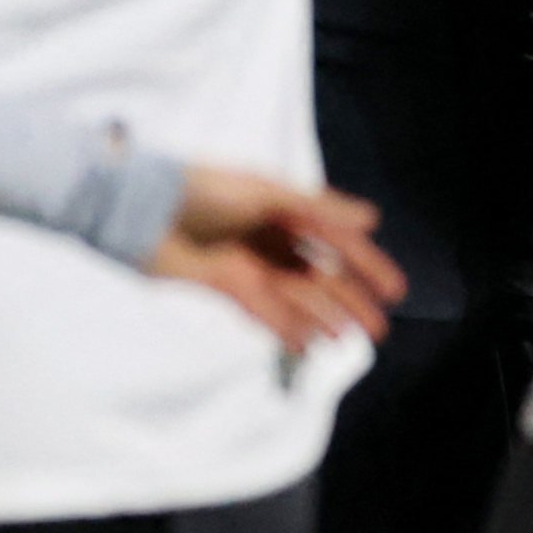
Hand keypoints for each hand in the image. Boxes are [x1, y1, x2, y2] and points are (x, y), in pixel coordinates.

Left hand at [147, 163, 402, 353]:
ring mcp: (244, 262)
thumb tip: (371, 219)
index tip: (394, 290)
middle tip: (375, 329)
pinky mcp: (220, 284)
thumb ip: (316, 208)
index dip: (366, 264)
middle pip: (316, 274)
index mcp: (279, 209)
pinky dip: (284, 327)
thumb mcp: (263, 192)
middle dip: (347, 300)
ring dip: (320, 317)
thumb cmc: (199, 188)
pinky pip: (261, 311)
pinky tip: (305, 344)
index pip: (334, 240)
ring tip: (344, 338)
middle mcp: (265, 237)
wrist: (138, 207)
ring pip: (293, 296)